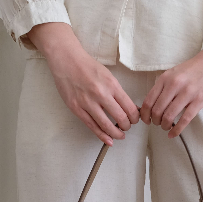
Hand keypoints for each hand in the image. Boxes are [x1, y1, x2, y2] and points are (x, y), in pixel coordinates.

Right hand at [27, 22, 139, 146]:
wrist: (67, 61)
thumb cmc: (88, 67)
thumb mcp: (108, 76)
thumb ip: (117, 91)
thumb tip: (128, 107)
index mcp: (111, 85)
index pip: (129, 107)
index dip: (135, 117)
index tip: (135, 120)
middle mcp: (101, 94)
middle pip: (120, 118)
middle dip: (127, 126)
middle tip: (127, 127)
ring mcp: (87, 103)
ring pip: (106, 125)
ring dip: (116, 133)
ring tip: (120, 135)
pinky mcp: (76, 108)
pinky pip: (92, 126)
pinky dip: (102, 135)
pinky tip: (108, 140)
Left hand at [140, 36, 202, 136]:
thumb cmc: (194, 68)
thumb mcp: (174, 73)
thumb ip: (163, 86)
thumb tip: (153, 105)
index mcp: (165, 78)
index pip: (148, 101)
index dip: (144, 114)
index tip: (146, 120)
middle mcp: (174, 85)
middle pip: (157, 110)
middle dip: (155, 121)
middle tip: (157, 124)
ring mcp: (187, 93)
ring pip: (169, 116)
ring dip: (165, 126)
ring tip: (166, 127)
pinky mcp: (199, 100)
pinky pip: (185, 119)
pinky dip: (177, 130)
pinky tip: (173, 134)